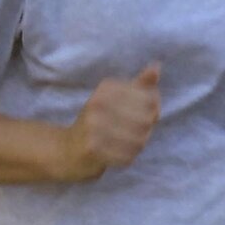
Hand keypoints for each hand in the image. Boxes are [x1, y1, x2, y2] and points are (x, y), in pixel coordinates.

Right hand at [59, 65, 160, 180]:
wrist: (68, 150)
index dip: (155, 108)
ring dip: (139, 143)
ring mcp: (93, 126)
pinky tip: (125, 154)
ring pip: (137, 139)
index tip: (150, 115)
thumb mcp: (115, 98)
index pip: (149, 98)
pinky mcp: (91, 148)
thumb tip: (156, 67)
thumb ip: (138, 84)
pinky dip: (128, 156)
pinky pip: (125, 156)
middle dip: (147, 128)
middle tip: (142, 132)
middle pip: (145, 120)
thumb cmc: (98, 121)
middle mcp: (97, 104)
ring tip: (134, 143)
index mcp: (106, 88)